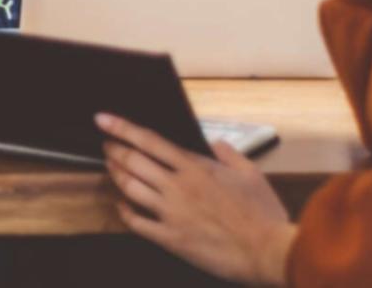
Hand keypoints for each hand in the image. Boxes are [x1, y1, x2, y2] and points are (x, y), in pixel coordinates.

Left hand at [98, 113, 295, 285]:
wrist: (268, 252)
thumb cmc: (263, 215)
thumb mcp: (251, 174)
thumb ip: (230, 154)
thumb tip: (215, 142)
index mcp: (195, 168)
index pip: (150, 140)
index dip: (121, 128)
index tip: (102, 120)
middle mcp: (178, 186)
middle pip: (132, 161)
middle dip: (113, 149)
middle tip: (105, 144)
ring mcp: (171, 212)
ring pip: (129, 187)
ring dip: (115, 175)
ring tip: (110, 167)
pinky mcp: (170, 238)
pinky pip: (136, 222)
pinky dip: (123, 211)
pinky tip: (121, 205)